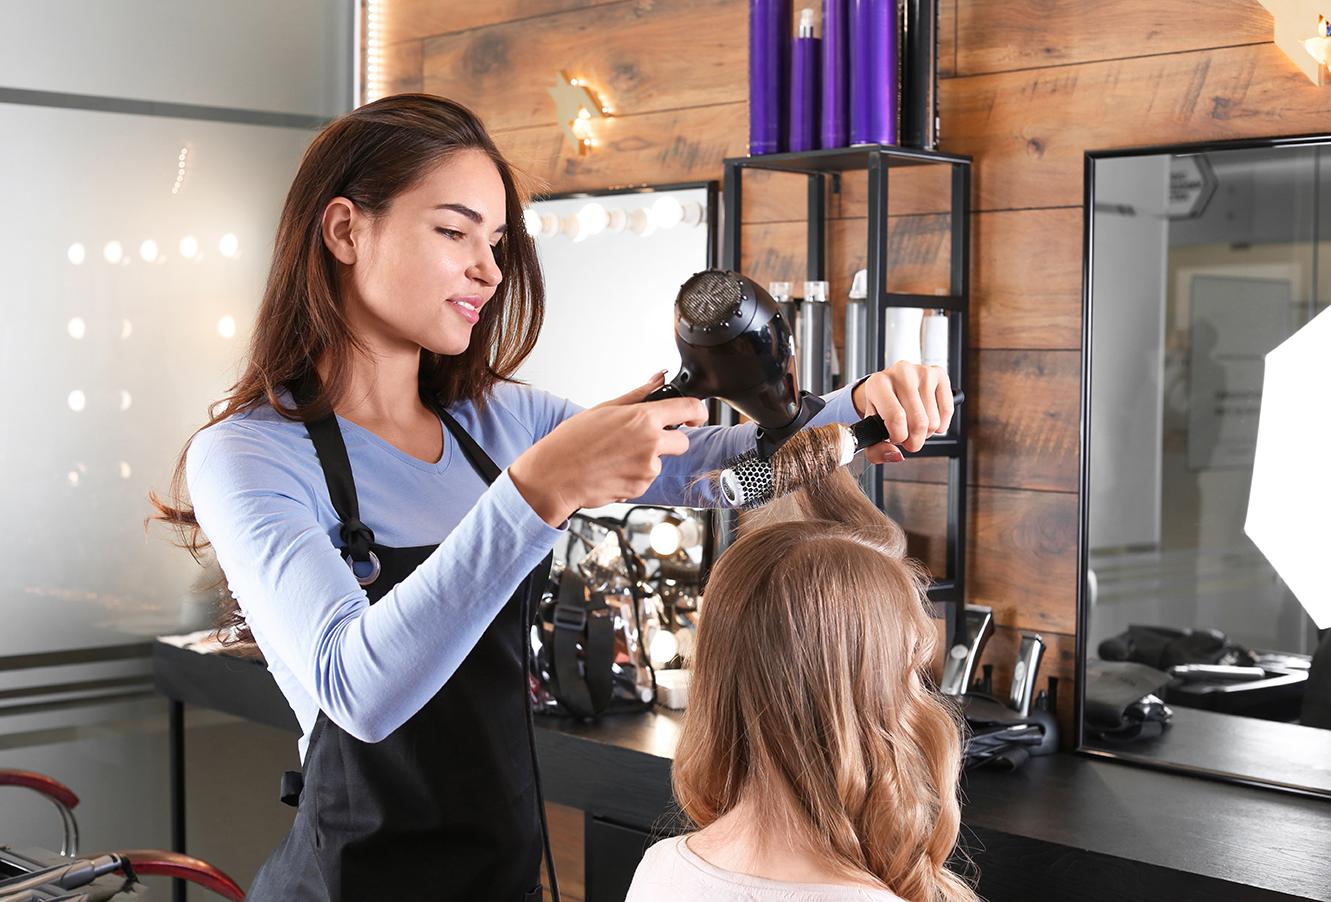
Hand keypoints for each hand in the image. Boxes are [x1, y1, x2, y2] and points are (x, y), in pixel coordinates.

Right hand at [509, 372, 708, 525]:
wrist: (554, 476)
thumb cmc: (572, 441)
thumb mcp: (606, 408)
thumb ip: (639, 394)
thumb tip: (659, 378)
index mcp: (643, 418)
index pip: (689, 408)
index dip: (697, 411)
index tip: (695, 415)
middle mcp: (650, 443)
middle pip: (683, 441)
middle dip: (669, 440)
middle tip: (641, 440)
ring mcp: (647, 469)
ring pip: (661, 462)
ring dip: (646, 460)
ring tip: (615, 456)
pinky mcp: (641, 488)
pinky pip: (646, 479)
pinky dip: (634, 476)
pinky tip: (613, 470)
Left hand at [851, 362, 954, 462]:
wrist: (888, 388)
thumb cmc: (880, 410)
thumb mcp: (871, 430)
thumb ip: (876, 450)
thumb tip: (896, 455)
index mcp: (878, 384)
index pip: (896, 418)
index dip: (899, 437)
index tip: (896, 437)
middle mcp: (900, 372)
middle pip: (919, 422)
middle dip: (915, 440)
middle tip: (908, 437)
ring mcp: (922, 371)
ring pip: (933, 421)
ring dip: (926, 432)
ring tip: (915, 425)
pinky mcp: (939, 374)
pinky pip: (947, 411)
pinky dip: (941, 424)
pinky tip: (929, 419)